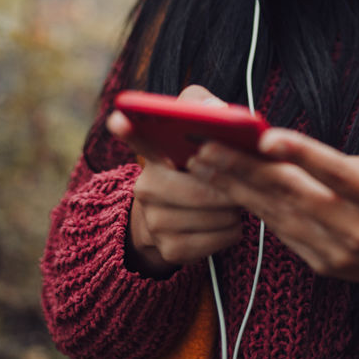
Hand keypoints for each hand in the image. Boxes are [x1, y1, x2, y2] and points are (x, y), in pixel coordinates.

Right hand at [107, 85, 243, 276]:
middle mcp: (146, 188)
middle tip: (241, 183)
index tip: (118, 119)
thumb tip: (214, 108)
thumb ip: (202, 110)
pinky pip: (218, 239)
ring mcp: (155, 221)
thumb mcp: (193, 136)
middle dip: (229, 188)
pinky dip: (232, 230)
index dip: (128, 130)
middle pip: (198, 190)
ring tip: (231, 201)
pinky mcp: (170, 249)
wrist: (169, 217)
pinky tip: (226, 221)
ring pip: (214, 216)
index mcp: (154, 157)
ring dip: (234, 209)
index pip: (138, 139)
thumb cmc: (191, 169)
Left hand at [187, 128, 358, 323]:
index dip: (300, 153)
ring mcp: (336, 251)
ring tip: (202, 164)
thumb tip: (288, 150)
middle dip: (244, 169)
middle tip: (205, 146)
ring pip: (277, 215)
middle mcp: (355, 228)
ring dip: (236, 188)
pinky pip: (283, 232)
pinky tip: (228, 189)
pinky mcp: (322, 265)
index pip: (333, 171)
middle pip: (292, 195)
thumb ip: (341, 162)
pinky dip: (256, 208)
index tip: (264, 136)